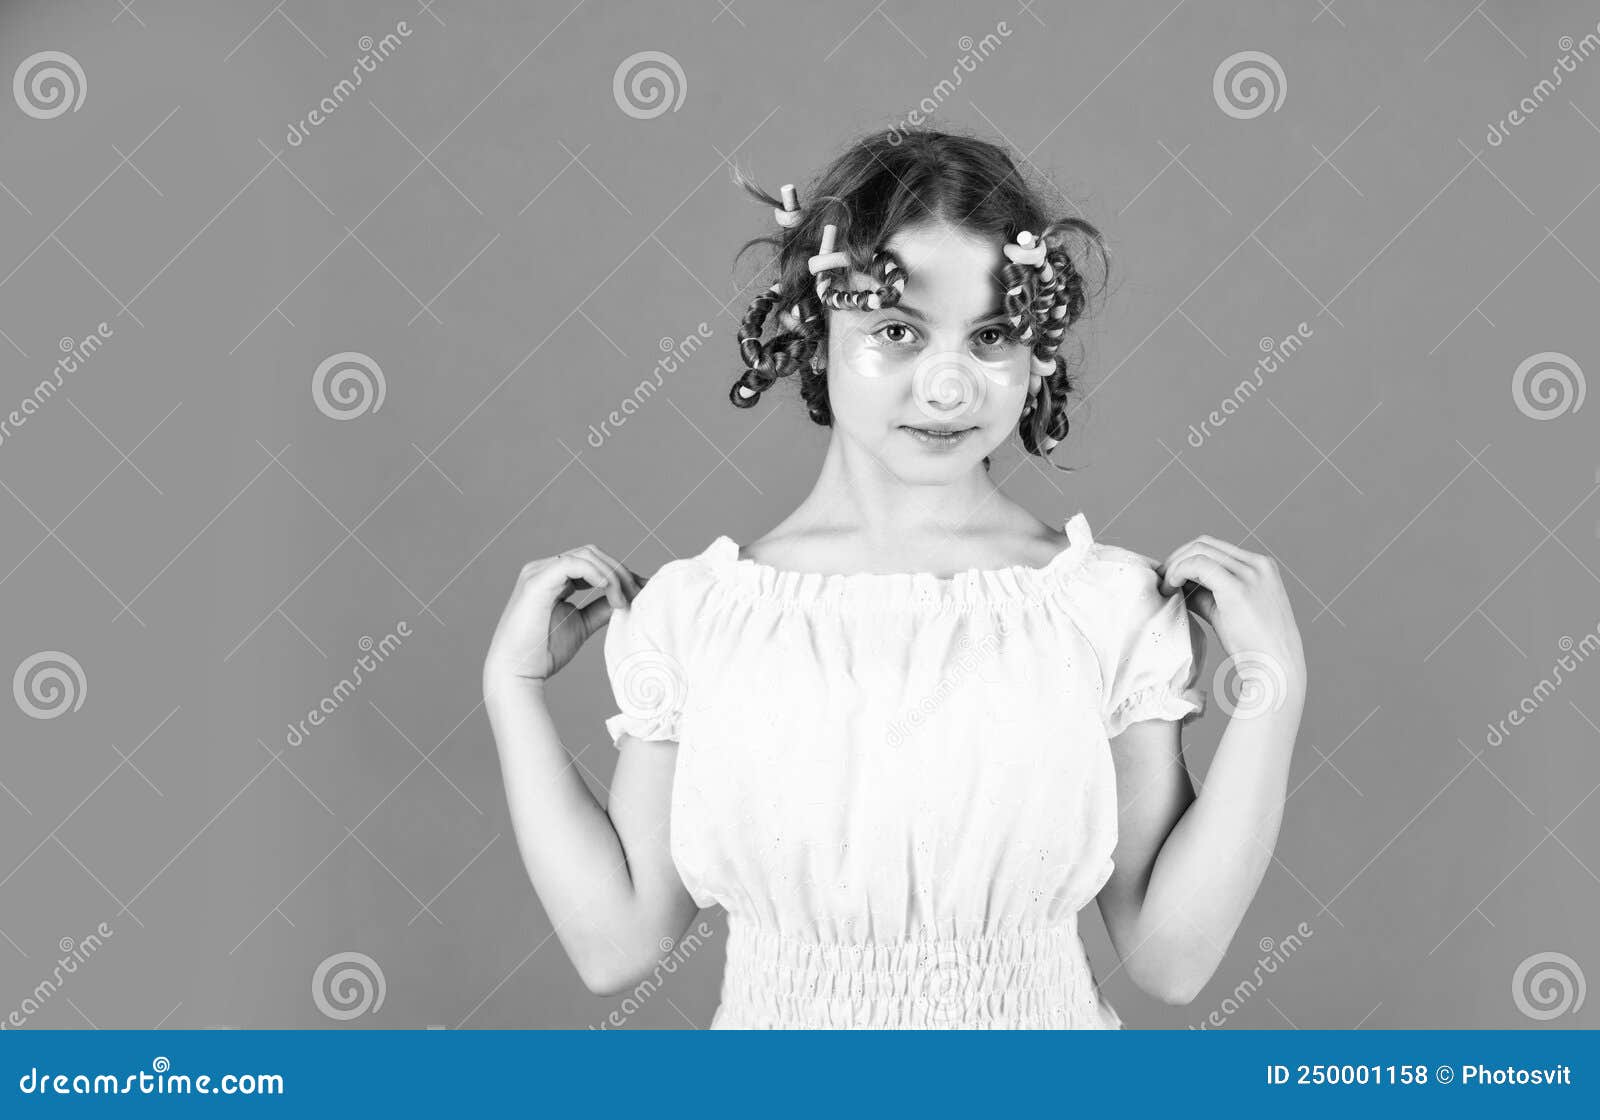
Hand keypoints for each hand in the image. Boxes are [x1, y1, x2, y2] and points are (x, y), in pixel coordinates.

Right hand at [483, 544, 647, 683]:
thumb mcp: (582, 624)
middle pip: (592, 553)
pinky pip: (573, 564)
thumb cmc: (544, 651)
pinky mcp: (536, 581)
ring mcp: (538, 572)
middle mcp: (544, 569)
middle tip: (638, 594)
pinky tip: (610, 591)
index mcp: (552, 577)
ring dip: (612, 575)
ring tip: (623, 601)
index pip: (592, 561)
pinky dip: (597, 574)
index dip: (619, 572)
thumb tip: (626, 598)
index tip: (641, 590)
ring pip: (586, 556)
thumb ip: (601, 608)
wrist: (517, 671)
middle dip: (620, 571)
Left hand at [1155, 535, 1305, 693]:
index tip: (1169, 576)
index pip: (1215, 549)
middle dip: (1176, 558)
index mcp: (1261, 567)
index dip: (1186, 558)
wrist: (1276, 670)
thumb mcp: (1228, 612)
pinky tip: (1170, 588)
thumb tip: (1177, 586)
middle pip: (1205, 544)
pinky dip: (1178, 571)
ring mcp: (1251, 574)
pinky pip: (1197, 564)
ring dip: (1174, 565)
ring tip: (1164, 587)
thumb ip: (1206, 594)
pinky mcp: (1238, 587)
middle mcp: (1258, 565)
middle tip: (1160, 580)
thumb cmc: (1254, 647)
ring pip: (1199, 550)